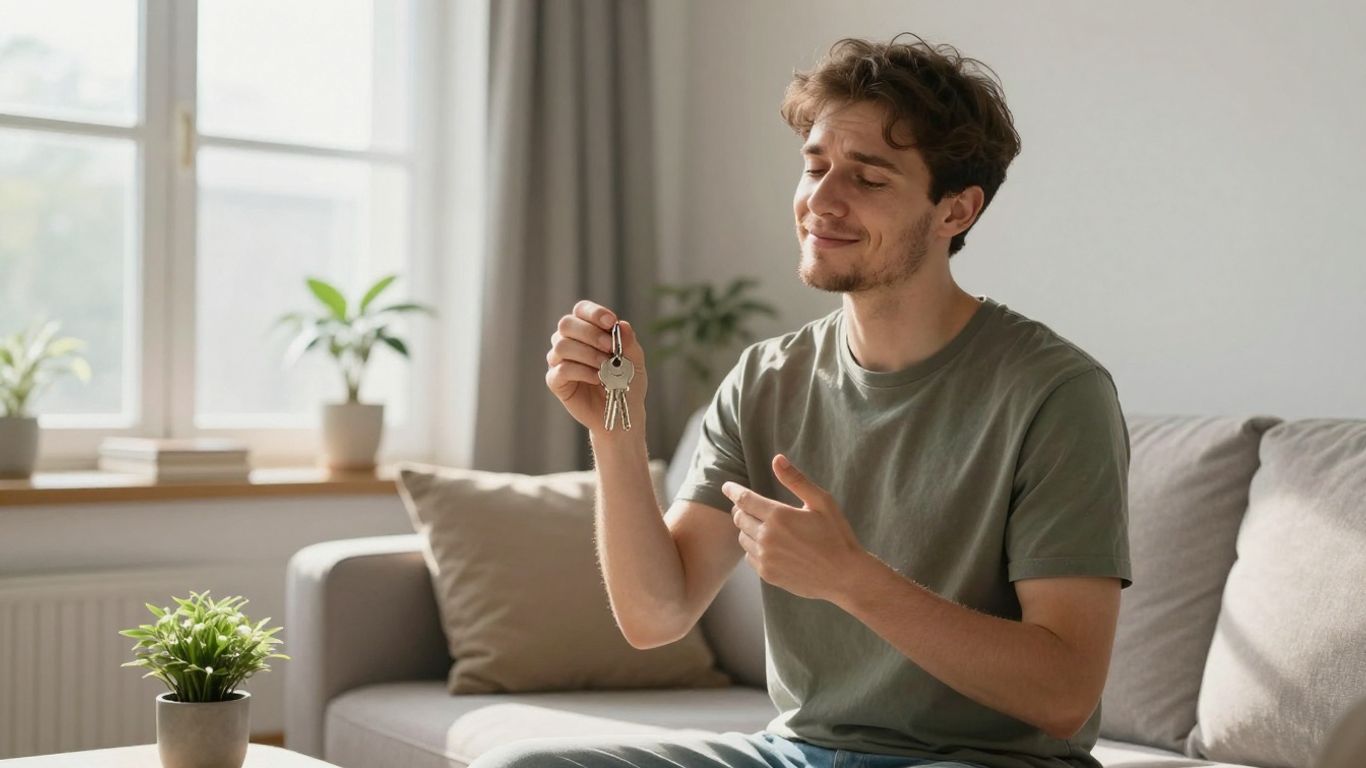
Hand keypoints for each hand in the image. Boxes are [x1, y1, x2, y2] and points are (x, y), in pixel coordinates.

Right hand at [545, 300, 648, 434]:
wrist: (622, 412)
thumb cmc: (626, 381)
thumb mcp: (634, 361)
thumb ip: (629, 343)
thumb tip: (622, 325)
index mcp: (586, 329)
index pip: (581, 309)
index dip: (594, 313)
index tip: (611, 322)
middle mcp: (568, 340)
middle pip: (566, 324)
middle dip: (591, 333)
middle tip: (610, 348)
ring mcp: (558, 360)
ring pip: (562, 345)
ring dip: (588, 354)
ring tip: (605, 367)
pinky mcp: (555, 380)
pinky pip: (561, 369)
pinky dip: (582, 372)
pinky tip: (596, 379)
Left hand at [724, 454, 867, 601]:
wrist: (845, 577)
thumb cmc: (837, 535)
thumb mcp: (821, 502)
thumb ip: (796, 480)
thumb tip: (776, 459)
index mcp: (778, 516)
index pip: (743, 499)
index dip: (732, 490)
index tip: (726, 486)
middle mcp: (767, 537)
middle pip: (739, 517)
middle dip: (742, 509)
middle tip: (750, 505)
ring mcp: (766, 558)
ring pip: (742, 538)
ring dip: (747, 529)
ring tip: (765, 526)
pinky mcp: (767, 574)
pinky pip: (749, 557)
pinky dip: (754, 548)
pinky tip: (770, 546)